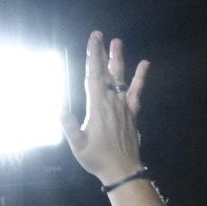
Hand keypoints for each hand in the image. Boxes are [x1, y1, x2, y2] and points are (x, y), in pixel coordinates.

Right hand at [61, 30, 149, 185]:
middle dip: (102, 53)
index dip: (92, 56)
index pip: (93, 76)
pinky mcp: (132, 113)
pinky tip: (145, 64)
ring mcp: (123, 106)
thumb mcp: (78, 145)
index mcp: (97, 107)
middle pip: (106, 72)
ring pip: (120, 78)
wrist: (122, 170)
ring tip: (117, 42)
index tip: (92, 40)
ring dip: (118, 60)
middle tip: (100, 35)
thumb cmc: (97, 158)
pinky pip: (137, 92)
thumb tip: (61, 109)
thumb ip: (70, 126)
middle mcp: (111, 102)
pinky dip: (140, 78)